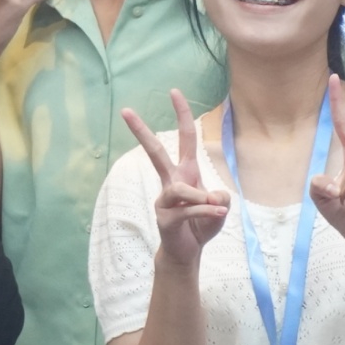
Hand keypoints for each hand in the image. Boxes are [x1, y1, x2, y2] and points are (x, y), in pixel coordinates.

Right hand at [122, 90, 230, 267]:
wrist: (187, 252)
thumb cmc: (201, 225)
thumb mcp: (219, 207)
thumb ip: (220, 197)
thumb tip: (209, 195)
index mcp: (186, 172)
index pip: (185, 138)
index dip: (182, 114)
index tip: (174, 91)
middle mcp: (172, 181)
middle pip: (154, 151)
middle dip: (140, 131)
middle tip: (125, 110)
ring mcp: (165, 199)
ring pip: (182, 189)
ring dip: (202, 200)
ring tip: (216, 210)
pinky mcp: (165, 217)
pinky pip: (188, 209)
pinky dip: (207, 212)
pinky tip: (217, 216)